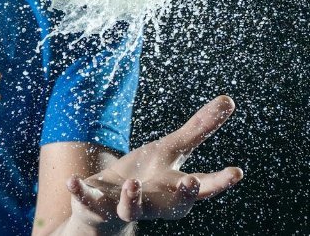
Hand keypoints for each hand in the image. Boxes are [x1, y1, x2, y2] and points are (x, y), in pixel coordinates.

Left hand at [65, 96, 242, 230]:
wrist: (108, 206)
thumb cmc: (146, 177)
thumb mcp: (170, 150)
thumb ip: (199, 129)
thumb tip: (229, 100)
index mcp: (174, 188)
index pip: (204, 187)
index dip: (220, 181)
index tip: (236, 172)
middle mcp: (154, 203)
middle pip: (175, 207)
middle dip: (183, 197)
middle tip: (190, 182)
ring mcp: (126, 207)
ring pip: (132, 209)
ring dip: (133, 200)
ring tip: (133, 185)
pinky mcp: (97, 206)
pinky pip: (88, 202)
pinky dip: (80, 193)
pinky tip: (72, 181)